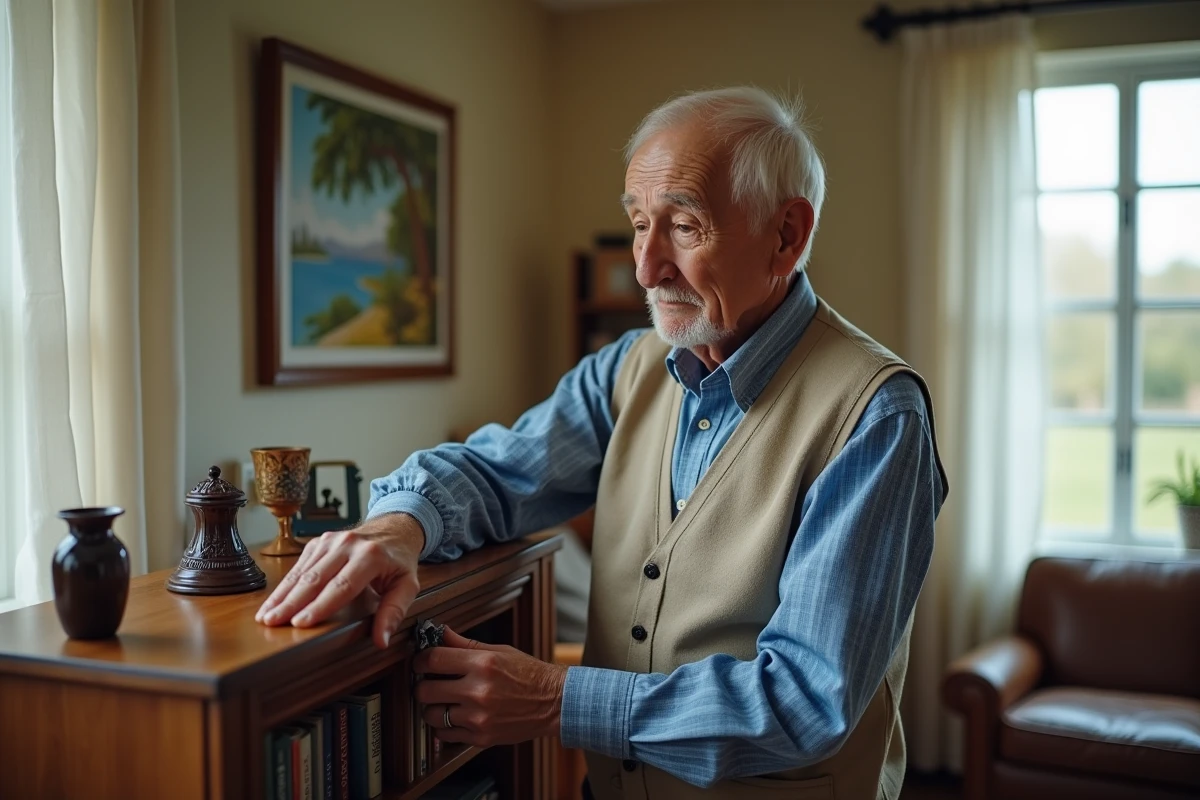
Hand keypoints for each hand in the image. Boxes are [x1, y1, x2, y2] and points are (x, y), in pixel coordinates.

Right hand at [254, 513, 424, 648]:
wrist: (394, 529)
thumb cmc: (398, 560)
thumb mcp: (407, 584)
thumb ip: (394, 612)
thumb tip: (381, 639)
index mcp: (370, 555)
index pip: (341, 585)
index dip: (319, 606)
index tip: (301, 623)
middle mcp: (347, 544)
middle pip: (314, 578)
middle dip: (291, 603)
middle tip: (273, 623)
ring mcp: (330, 540)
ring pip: (302, 572)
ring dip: (282, 595)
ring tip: (266, 616)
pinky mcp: (319, 542)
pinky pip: (299, 566)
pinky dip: (285, 585)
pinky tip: (273, 602)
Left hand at [414, 627, 567, 746]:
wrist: (554, 702)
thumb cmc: (528, 674)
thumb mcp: (499, 651)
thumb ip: (465, 644)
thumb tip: (441, 633)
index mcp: (483, 664)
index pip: (433, 659)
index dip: (420, 660)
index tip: (420, 663)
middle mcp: (478, 691)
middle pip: (425, 690)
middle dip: (422, 685)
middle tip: (429, 683)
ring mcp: (479, 717)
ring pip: (432, 715)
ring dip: (432, 708)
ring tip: (442, 702)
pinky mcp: (481, 737)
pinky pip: (445, 734)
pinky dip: (444, 727)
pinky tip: (454, 717)